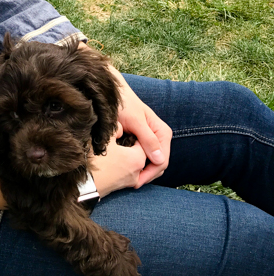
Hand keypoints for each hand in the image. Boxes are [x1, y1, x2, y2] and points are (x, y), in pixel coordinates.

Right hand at [90, 124, 146, 197]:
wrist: (83, 185)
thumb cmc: (96, 160)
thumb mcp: (105, 138)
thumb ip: (116, 128)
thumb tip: (121, 128)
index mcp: (137, 159)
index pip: (143, 143)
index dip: (133, 133)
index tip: (125, 129)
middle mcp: (137, 172)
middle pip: (138, 154)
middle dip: (130, 145)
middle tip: (118, 139)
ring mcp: (128, 182)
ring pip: (131, 164)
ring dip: (124, 156)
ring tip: (112, 150)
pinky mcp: (119, 188)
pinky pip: (124, 172)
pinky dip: (120, 165)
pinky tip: (108, 161)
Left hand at [109, 64, 171, 186]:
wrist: (113, 92)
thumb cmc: (123, 103)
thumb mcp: (134, 121)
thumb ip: (147, 139)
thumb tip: (159, 160)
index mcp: (162, 132)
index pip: (162, 161)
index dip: (150, 174)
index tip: (135, 182)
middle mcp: (160, 137)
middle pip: (159, 164)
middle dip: (147, 175)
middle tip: (130, 183)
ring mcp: (151, 139)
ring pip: (152, 163)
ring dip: (142, 171)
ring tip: (128, 178)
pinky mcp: (142, 140)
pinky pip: (144, 157)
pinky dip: (138, 164)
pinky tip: (127, 168)